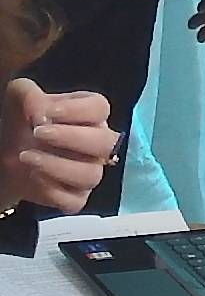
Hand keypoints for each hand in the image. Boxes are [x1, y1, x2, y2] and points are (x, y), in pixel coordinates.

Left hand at [0, 78, 119, 214]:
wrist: (4, 155)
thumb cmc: (18, 123)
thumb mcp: (18, 99)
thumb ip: (29, 94)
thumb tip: (42, 112)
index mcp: (89, 115)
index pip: (100, 108)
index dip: (78, 111)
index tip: (48, 113)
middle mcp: (96, 143)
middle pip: (104, 142)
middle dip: (71, 138)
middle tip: (37, 133)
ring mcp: (89, 172)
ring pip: (91, 175)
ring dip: (57, 166)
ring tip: (26, 157)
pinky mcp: (76, 198)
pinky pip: (74, 201)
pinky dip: (53, 191)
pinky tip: (32, 178)